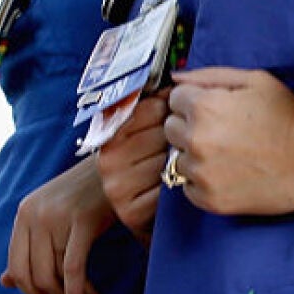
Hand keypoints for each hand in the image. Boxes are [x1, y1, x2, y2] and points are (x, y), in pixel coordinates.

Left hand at [0, 156, 110, 293]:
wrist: (121, 162)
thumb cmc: (89, 192)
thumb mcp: (53, 216)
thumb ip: (29, 246)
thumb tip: (5, 282)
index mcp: (24, 212)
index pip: (16, 265)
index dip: (31, 290)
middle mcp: (34, 214)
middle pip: (32, 274)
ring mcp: (56, 216)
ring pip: (53, 274)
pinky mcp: (82, 220)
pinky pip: (73, 268)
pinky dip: (78, 293)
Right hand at [94, 91, 169, 241]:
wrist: (119, 203)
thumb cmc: (138, 159)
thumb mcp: (136, 131)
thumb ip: (150, 106)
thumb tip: (176, 80)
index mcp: (108, 133)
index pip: (150, 108)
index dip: (170, 109)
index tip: (178, 113)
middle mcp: (107, 161)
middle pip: (163, 134)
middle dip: (180, 136)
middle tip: (185, 140)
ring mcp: (118, 188)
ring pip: (170, 161)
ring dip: (183, 161)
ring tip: (183, 162)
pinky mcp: (132, 214)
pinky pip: (171, 190)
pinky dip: (180, 186)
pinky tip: (178, 183)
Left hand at [165, 66, 293, 214]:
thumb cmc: (288, 115)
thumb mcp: (255, 80)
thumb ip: (210, 75)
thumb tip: (176, 77)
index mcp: (205, 105)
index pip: (174, 99)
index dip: (195, 101)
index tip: (216, 109)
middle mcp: (197, 139)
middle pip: (170, 128)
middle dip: (190, 126)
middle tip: (223, 130)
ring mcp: (202, 172)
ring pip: (178, 158)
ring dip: (196, 155)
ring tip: (230, 153)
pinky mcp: (209, 199)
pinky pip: (188, 187)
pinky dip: (204, 181)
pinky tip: (230, 172)